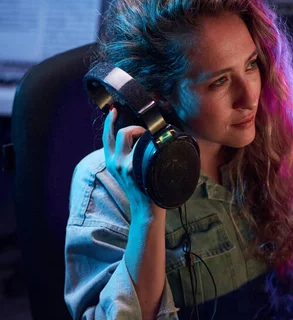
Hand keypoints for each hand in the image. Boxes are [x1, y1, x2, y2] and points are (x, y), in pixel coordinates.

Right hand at [102, 107, 162, 222]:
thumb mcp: (125, 173)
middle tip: (144, 132)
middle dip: (135, 127)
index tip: (113, 110)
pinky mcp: (138, 169)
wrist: (146, 209)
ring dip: (145, 133)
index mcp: (111, 162)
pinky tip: (159, 146)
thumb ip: (125, 157)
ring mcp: (127, 165)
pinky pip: (145, 145)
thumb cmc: (141, 189)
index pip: (107, 137)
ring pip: (133, 136)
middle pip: (121, 132)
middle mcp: (116, 162)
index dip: (109, 121)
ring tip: (153, 142)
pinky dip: (152, 141)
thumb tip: (136, 140)